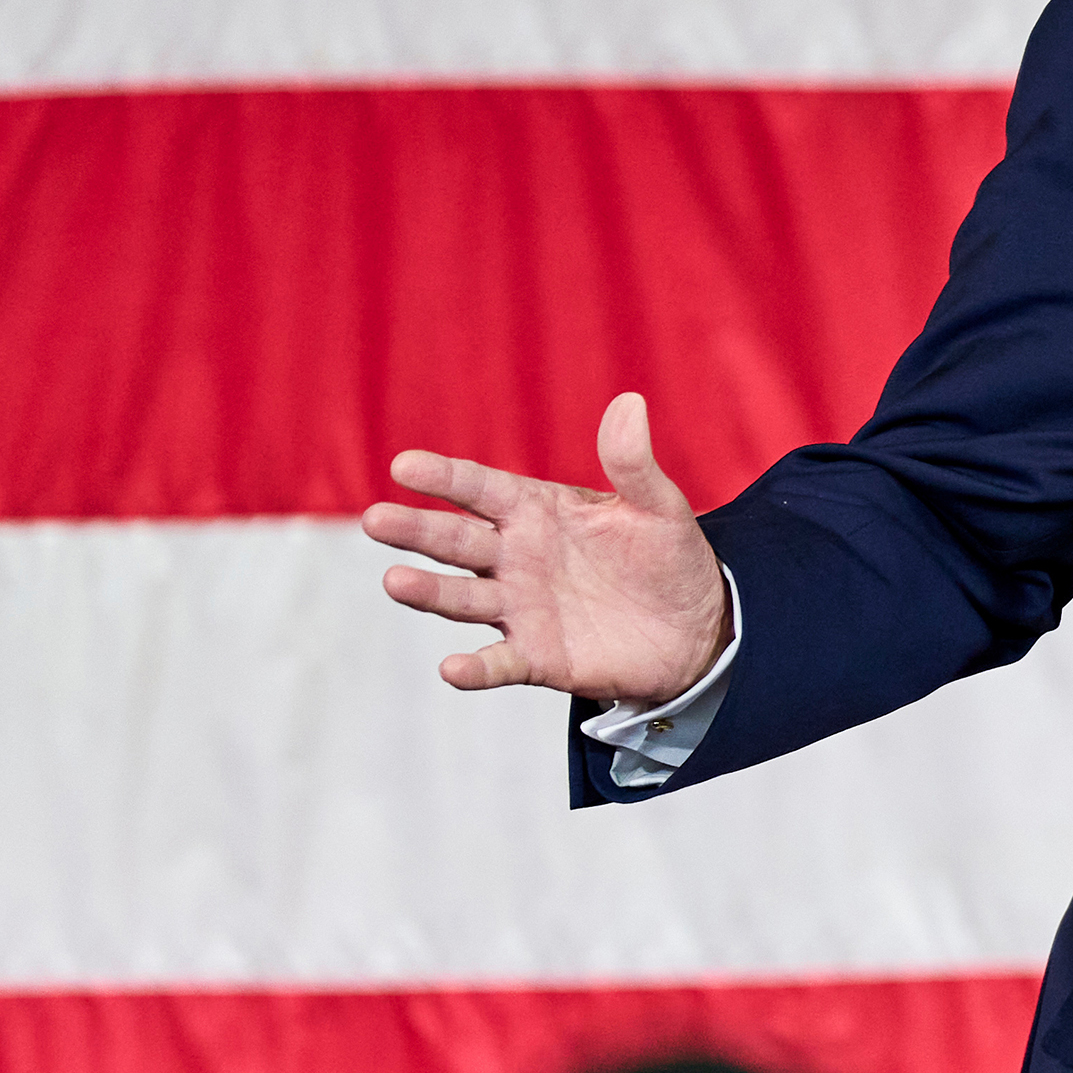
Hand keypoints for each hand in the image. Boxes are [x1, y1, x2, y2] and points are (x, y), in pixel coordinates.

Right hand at [365, 392, 733, 706]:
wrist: (696, 630)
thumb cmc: (667, 558)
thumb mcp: (658, 508)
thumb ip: (633, 463)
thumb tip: (629, 403)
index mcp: (537, 512)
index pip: (481, 489)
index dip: (445, 477)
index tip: (405, 465)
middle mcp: (515, 557)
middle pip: (456, 540)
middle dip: (416, 530)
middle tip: (376, 520)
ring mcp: (520, 608)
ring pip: (463, 598)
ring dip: (429, 591)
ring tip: (396, 581)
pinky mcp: (536, 657)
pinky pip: (498, 662)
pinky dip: (475, 668)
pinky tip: (452, 669)